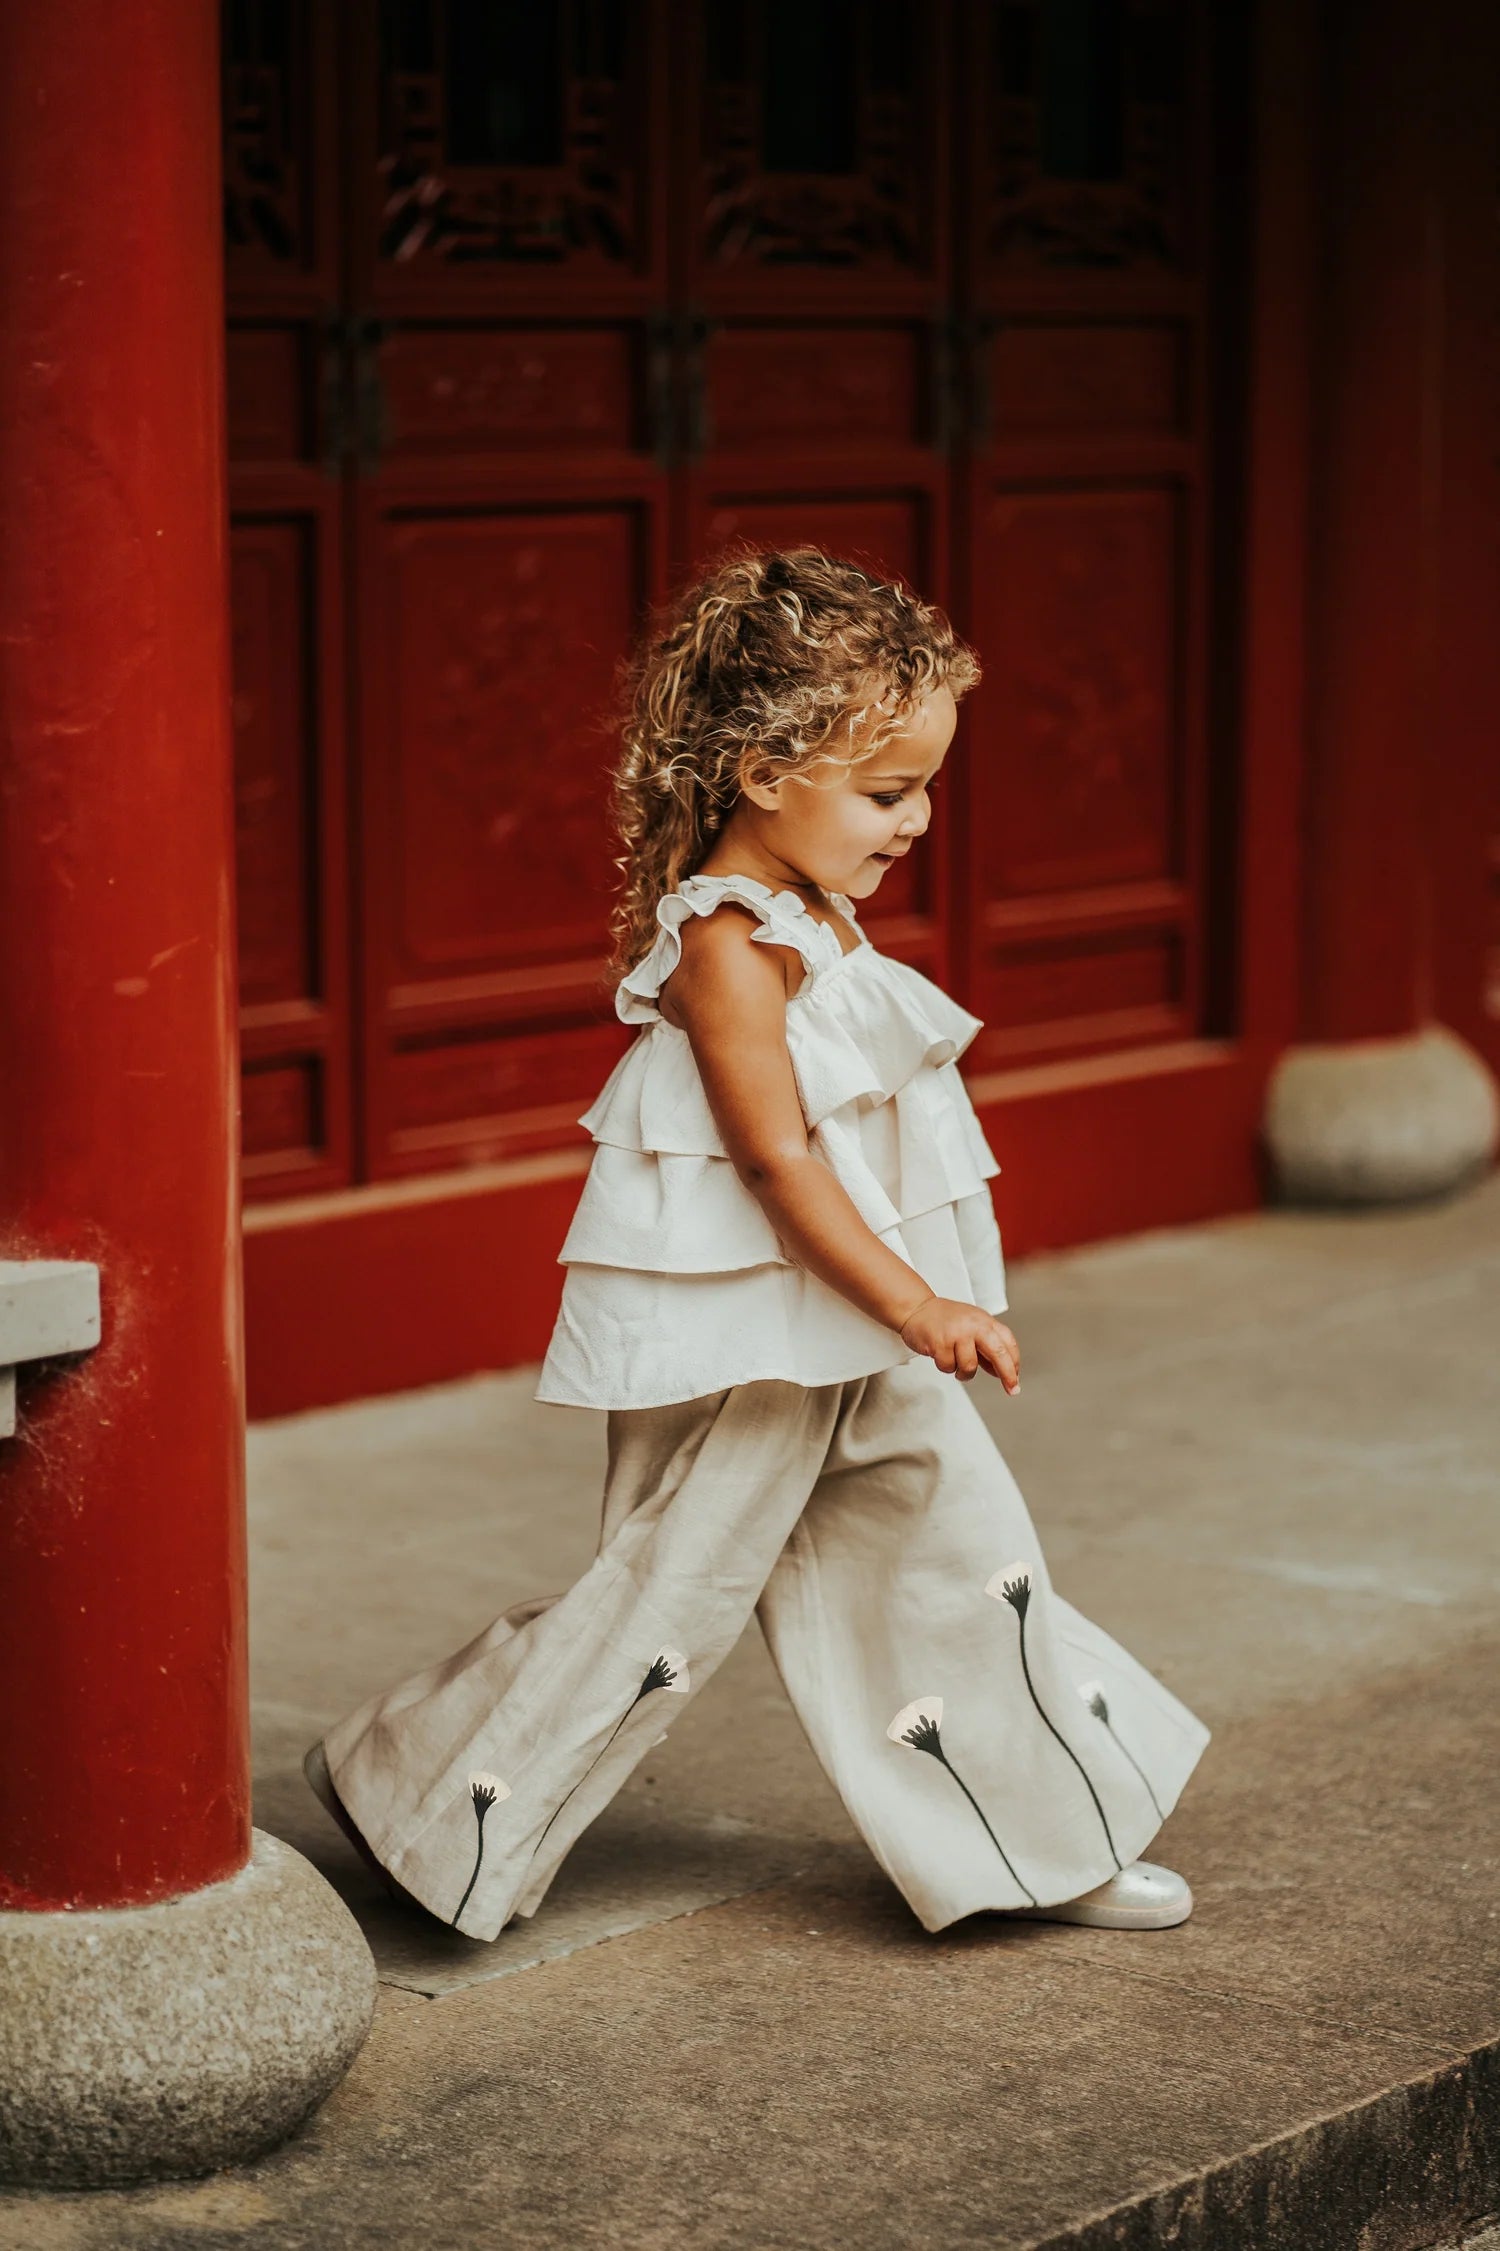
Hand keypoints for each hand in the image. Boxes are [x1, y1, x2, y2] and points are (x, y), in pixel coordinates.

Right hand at [898, 1295, 1020, 1390]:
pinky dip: (945, 1366)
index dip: (1014, 1363)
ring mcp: (957, 1333)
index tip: (1015, 1380)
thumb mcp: (972, 1328)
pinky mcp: (940, 1343)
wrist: (917, 1307)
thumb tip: (1000, 1372)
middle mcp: (974, 1325)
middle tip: (1012, 1389)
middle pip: (998, 1353)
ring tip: (955, 1362)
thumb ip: (986, 1348)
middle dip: (1008, 1374)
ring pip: (970, 1367)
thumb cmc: (945, 1320)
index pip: (1007, 1343)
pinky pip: (948, 1367)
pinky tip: (940, 1354)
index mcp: (985, 1321)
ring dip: (963, 1372)